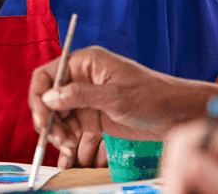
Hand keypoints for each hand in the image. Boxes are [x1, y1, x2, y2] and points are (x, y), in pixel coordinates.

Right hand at [28, 46, 188, 168]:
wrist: (177, 114)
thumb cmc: (152, 96)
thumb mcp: (115, 96)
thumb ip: (80, 96)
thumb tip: (49, 97)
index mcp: (85, 63)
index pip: (47, 75)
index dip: (39, 96)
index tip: (42, 118)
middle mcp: (82, 79)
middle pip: (49, 98)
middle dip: (49, 120)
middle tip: (58, 139)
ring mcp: (86, 99)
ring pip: (58, 117)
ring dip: (58, 133)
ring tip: (68, 148)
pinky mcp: (92, 117)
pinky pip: (71, 129)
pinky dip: (67, 141)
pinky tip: (70, 154)